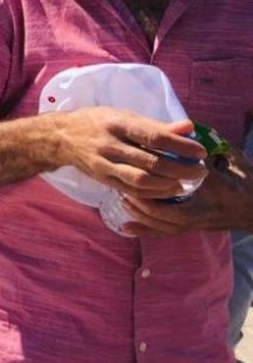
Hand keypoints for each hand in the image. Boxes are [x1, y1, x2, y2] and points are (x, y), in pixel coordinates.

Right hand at [52, 107, 206, 198]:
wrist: (61, 138)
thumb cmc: (97, 122)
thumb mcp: (123, 116)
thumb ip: (156, 125)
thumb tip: (188, 128)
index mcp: (117, 124)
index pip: (154, 137)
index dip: (180, 146)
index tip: (200, 152)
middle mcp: (110, 145)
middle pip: (151, 162)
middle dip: (181, 169)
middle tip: (200, 171)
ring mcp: (105, 164)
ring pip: (142, 180)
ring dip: (169, 185)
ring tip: (186, 183)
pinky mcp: (104, 179)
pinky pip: (132, 190)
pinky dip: (153, 193)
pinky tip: (167, 190)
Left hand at [122, 154, 252, 234]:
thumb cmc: (245, 180)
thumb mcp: (229, 160)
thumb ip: (208, 146)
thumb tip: (186, 128)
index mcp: (208, 193)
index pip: (175, 188)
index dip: (154, 181)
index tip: (138, 168)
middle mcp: (198, 213)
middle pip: (162, 211)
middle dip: (141, 199)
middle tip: (122, 185)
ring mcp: (193, 224)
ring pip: (160, 224)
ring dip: (139, 212)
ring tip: (122, 198)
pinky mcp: (191, 229)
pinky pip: (164, 233)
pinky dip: (144, 229)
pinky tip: (126, 227)